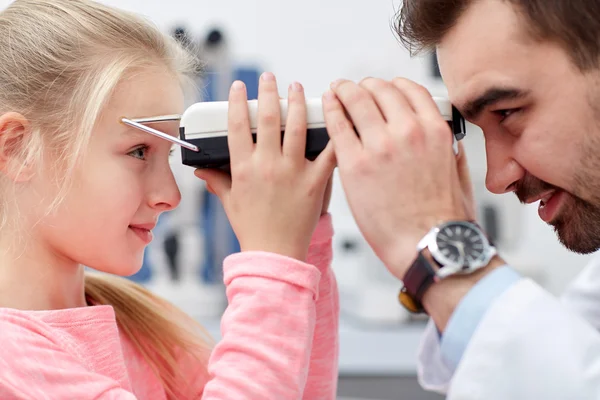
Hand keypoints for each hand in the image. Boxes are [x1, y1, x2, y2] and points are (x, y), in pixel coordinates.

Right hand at [195, 73, 335, 260]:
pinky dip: (332, 134)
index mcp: (244, 168)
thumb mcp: (230, 202)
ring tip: (298, 88)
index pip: (238, 125)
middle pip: (269, 118)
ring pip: (297, 128)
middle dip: (269, 92)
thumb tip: (201, 170)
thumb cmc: (252, 229)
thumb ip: (217, 181)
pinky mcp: (315, 183)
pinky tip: (334, 117)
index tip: (240, 86)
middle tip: (271, 78)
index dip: (238, 101)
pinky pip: (327, 153)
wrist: (274, 254)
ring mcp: (293, 172)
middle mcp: (268, 166)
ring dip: (298, 103)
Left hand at [322, 77, 469, 279]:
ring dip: (344, 91)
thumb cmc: (442, 220)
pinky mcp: (355, 164)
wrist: (425, 246)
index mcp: (434, 131)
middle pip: (380, 90)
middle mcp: (408, 131)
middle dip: (364, 86)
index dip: (390, 86)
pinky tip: (328, 106)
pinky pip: (338, 126)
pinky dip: (331, 110)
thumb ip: (451, 153)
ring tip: (337, 91)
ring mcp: (380, 146)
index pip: (409, 90)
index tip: (381, 88)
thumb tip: (448, 144)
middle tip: (353, 89)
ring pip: (356, 100)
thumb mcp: (458, 176)